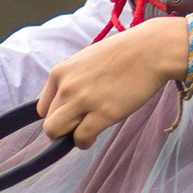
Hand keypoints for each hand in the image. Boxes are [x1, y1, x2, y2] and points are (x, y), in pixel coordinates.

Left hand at [37, 18, 192, 145]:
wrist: (150, 51)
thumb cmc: (123, 54)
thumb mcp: (85, 60)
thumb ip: (72, 80)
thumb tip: (67, 102)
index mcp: (60, 72)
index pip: (43, 107)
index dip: (57, 115)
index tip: (70, 116)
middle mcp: (66, 86)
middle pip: (49, 123)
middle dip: (63, 128)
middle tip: (81, 124)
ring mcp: (83, 100)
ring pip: (57, 132)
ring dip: (70, 136)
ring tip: (86, 130)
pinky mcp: (102, 113)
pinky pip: (80, 138)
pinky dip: (85, 141)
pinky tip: (94, 135)